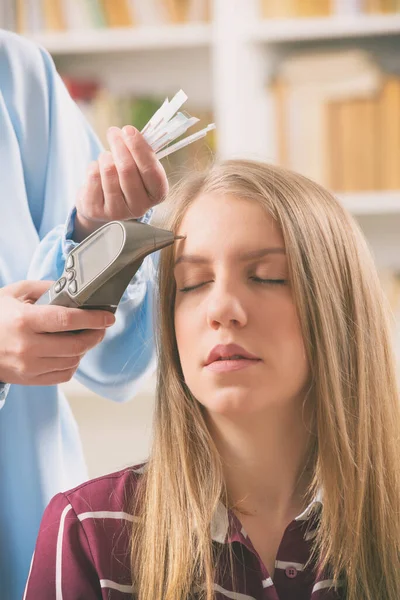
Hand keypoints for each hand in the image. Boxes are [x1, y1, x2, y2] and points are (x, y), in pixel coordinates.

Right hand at [0, 281, 114, 385]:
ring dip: (85, 349)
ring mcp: (28, 367)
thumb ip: (44, 288)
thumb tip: (71, 289)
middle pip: (75, 345)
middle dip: (95, 334)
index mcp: (24, 321)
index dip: (92, 318)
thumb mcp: (13, 293)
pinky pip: (63, 375)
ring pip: (72, 361)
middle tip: (101, 326)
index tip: (108, 316)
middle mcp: (27, 346)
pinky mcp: (29, 380)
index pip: (67, 320)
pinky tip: (71, 352)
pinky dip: (73, 364)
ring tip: (86, 337)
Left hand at [73, 126, 168, 241]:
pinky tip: (97, 171)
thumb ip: (141, 153)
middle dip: (118, 145)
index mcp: (157, 194)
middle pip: (127, 169)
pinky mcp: (97, 211)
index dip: (139, 148)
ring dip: (105, 156)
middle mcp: (140, 208)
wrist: (103, 205)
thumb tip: (130, 133)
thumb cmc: (126, 179)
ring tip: (106, 156)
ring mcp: (118, 212)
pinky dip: (93, 166)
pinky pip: (93, 177)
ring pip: (109, 171)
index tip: (129, 130)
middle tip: (113, 132)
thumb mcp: (140, 169)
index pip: (151, 170)